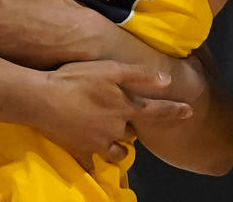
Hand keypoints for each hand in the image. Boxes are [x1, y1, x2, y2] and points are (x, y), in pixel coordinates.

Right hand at [34, 60, 191, 172]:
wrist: (43, 99)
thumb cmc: (77, 79)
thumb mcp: (110, 69)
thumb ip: (139, 75)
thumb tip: (167, 81)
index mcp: (125, 108)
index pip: (156, 111)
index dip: (174, 111)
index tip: (189, 112)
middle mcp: (116, 129)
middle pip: (132, 134)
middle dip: (130, 128)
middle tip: (123, 117)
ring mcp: (97, 143)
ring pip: (116, 152)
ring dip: (117, 146)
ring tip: (112, 137)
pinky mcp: (79, 151)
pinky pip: (91, 163)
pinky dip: (93, 162)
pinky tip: (91, 159)